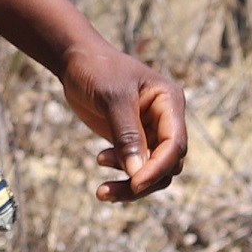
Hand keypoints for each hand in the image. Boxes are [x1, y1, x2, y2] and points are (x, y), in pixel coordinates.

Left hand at [64, 34, 187, 199]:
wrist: (76, 60)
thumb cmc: (97, 70)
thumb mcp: (112, 99)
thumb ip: (127, 135)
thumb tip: (138, 174)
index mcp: (170, 102)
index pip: (175, 144)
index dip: (158, 167)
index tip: (135, 183)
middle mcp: (166, 119)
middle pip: (167, 164)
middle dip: (142, 182)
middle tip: (106, 191)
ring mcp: (151, 131)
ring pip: (152, 171)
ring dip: (130, 185)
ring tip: (101, 191)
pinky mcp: (134, 140)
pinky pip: (136, 167)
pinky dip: (121, 174)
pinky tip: (100, 161)